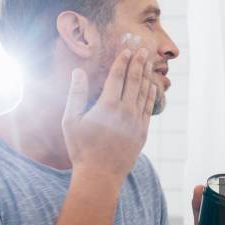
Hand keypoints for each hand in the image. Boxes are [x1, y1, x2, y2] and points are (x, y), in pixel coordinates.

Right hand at [62, 48, 156, 178]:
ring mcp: (136, 122)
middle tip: (143, 49)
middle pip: (134, 80)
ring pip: (144, 93)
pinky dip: (151, 95)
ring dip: (146, 76)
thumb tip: (77, 72)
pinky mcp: (142, 132)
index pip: (117, 76)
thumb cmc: (81, 148)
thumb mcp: (71, 121)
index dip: (123, 61)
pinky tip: (153, 87)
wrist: (100, 175)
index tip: (127, 49)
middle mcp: (125, 111)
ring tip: (149, 62)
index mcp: (107, 105)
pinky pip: (148, 109)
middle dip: (139, 63)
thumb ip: (75, 95)